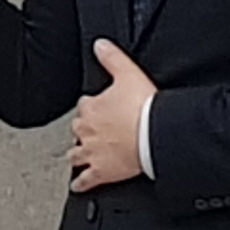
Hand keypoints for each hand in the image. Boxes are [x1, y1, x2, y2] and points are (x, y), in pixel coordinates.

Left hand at [68, 41, 154, 192]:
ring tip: (75, 156)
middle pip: (79, 129)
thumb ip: (112, 58)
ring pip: (76, 153)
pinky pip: (86, 180)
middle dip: (83, 129)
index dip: (91, 106)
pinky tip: (76, 185)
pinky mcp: (102, 171)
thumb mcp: (128, 74)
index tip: (96, 107)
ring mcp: (92, 152)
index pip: (85, 105)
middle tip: (90, 131)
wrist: (154, 136)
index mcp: (92, 108)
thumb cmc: (145, 108)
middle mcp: (87, 130)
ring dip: (76, 154)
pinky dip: (80, 183)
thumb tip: (99, 44)